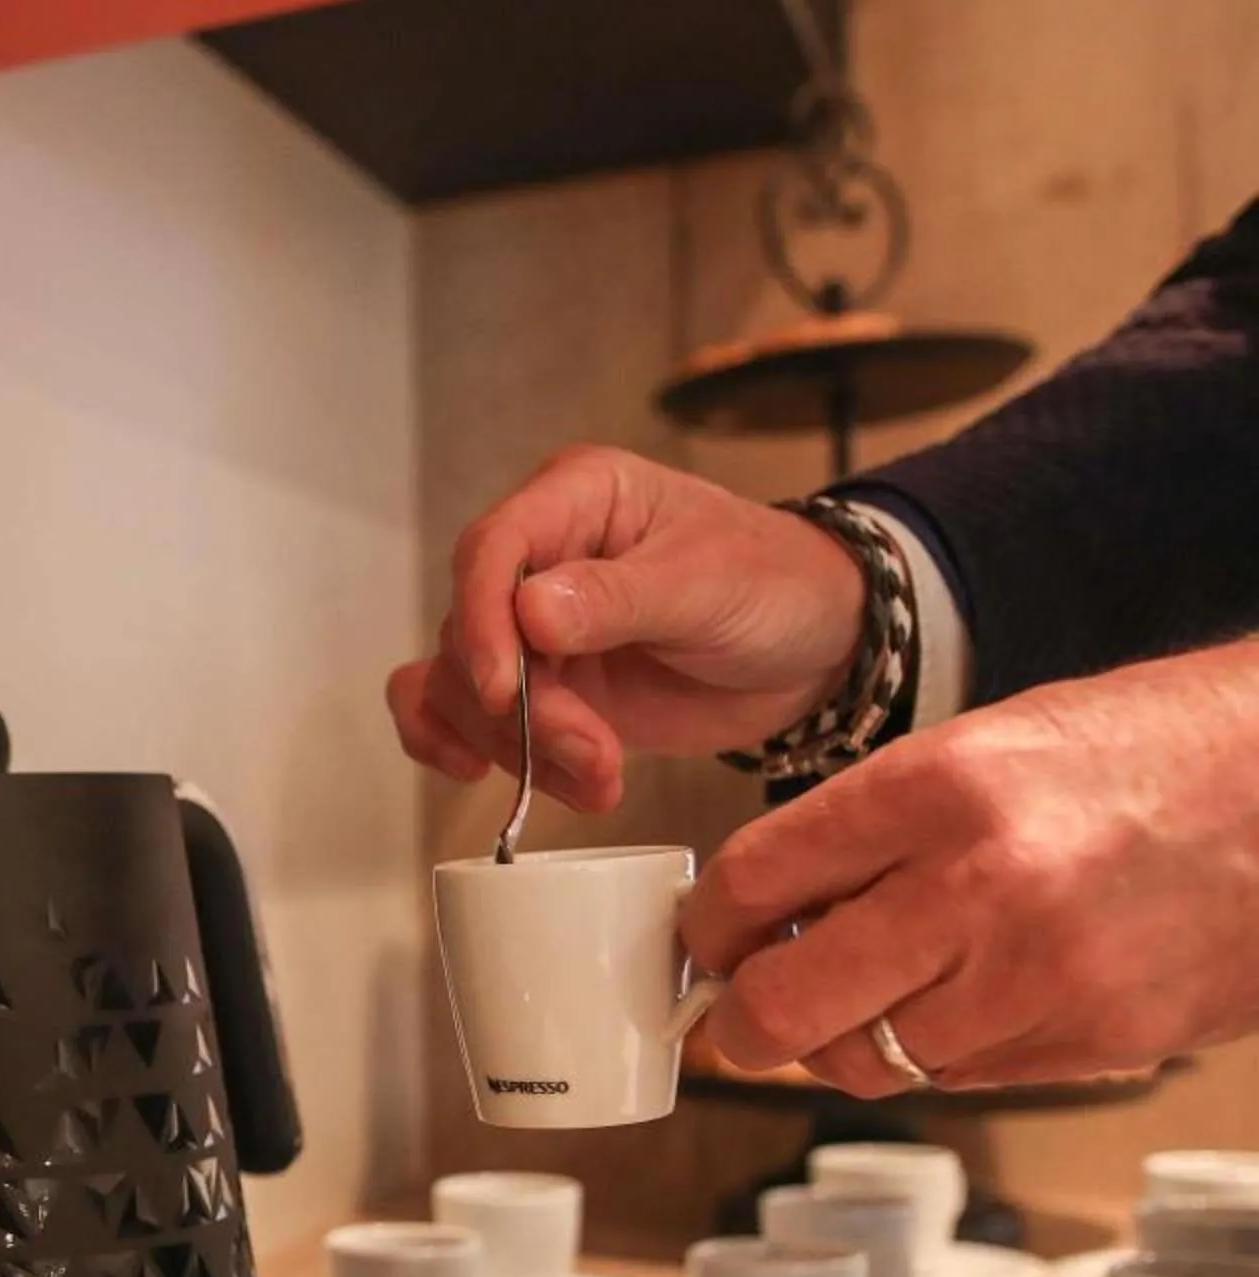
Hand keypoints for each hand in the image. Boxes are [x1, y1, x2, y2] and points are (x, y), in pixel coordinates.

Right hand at [387, 446, 866, 811]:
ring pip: (461, 687)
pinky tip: (492, 776)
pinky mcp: (539, 687)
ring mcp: (531, 629)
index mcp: (575, 499)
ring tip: (598, 778)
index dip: (483, 622)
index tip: (504, 692)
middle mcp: (538, 559)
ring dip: (519, 747)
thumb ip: (619, 597)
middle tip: (593, 751)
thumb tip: (529, 613)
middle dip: (524, 708)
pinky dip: (469, 749)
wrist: (816, 649)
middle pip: (470, 633)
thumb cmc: (776, 585)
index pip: (491, 549)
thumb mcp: (710, 582)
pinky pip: (460, 714)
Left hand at [677, 643, 1258, 1092]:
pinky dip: (941, 1052)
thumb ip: (867, 832)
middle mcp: (984, 886)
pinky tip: (970, 1000)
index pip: (753, 883)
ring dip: (847, 1042)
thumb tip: (759, 919)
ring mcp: (1044, 977)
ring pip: (868, 1061)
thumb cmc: (1146, 754)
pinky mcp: (1097, 1042)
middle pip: (787, 1005)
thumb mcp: (984, 749)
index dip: (709, 929)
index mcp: (940, 788)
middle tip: (743, 1012)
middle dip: (745, 1019)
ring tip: (871, 997)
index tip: (709, 942)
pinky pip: (960, 1077)